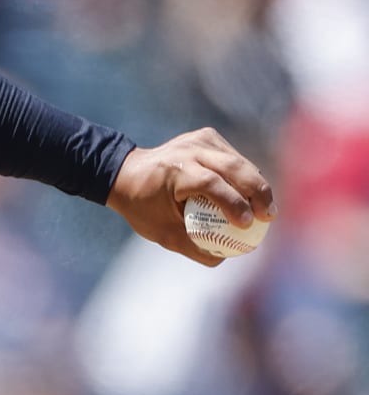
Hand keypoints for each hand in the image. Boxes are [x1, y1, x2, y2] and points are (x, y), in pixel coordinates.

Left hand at [105, 128, 275, 265]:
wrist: (126, 174)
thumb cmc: (143, 207)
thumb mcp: (162, 233)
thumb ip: (193, 247)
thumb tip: (226, 258)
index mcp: (174, 170)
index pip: (211, 183)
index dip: (233, 203)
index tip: (247, 224)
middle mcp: (188, 150)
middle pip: (233, 167)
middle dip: (257, 192)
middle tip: (269, 216)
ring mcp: (198, 139)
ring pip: (238, 161)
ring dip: (256, 184)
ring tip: (267, 208)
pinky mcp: (206, 136)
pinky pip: (233, 157)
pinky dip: (245, 175)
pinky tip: (253, 194)